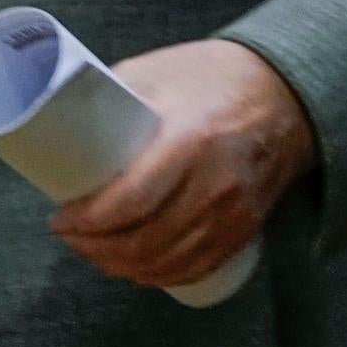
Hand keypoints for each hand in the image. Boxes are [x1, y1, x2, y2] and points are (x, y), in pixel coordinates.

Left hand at [47, 38, 316, 289]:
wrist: (287, 92)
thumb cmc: (218, 76)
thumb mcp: (161, 70)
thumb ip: (115, 94)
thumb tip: (63, 120)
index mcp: (191, 140)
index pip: (130, 202)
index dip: (86, 222)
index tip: (59, 218)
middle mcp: (215, 183)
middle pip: (143, 242)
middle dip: (94, 249)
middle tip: (70, 236)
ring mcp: (233, 212)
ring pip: (165, 263)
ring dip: (120, 267)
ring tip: (94, 250)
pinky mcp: (244, 227)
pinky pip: (194, 268)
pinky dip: (157, 276)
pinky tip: (134, 267)